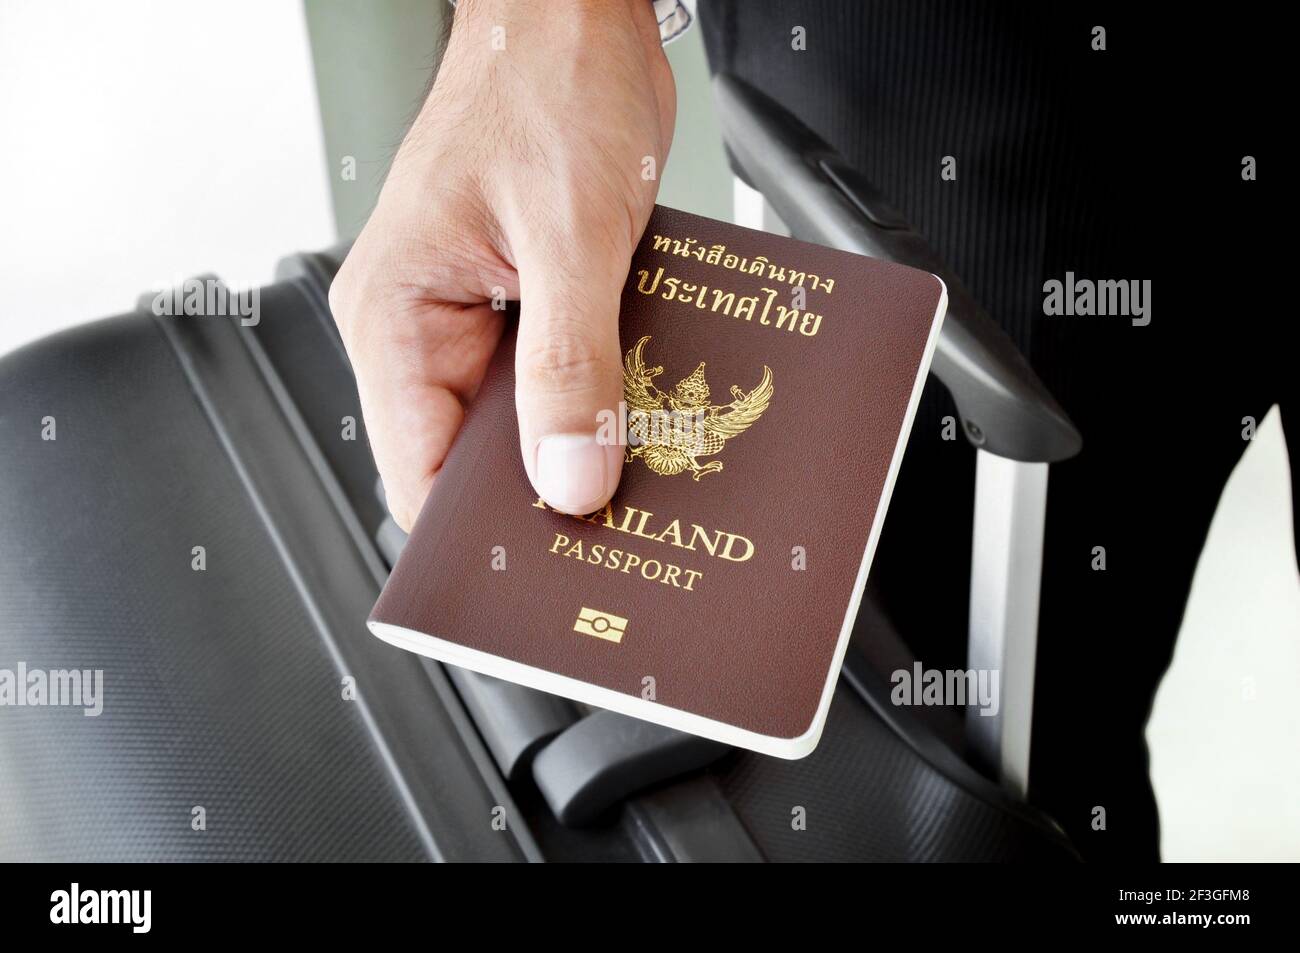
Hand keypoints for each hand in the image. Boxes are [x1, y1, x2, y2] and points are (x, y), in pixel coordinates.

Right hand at [329, 0, 674, 528]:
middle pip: (470, 458)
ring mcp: (471, 316)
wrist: (575, 14)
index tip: (543, 571)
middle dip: (542, 491)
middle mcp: (420, 323)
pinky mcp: (520, 301)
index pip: (416, 473)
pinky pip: (553, 376)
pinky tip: (639, 408)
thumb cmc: (547, 83)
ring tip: (638, 462)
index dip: (476, 533)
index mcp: (394, 314)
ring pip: (520, 422)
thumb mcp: (569, 235)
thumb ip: (568, 365)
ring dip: (577, 441)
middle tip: (615, 519)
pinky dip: (595, 395)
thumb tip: (569, 478)